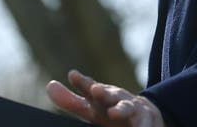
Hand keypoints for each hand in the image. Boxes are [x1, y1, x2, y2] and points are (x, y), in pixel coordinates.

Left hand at [47, 70, 165, 126]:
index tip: (73, 75)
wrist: (146, 114)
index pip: (90, 88)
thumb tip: (49, 85)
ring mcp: (132, 109)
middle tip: (95, 90)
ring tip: (113, 114)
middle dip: (103, 93)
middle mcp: (117, 99)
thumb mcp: (91, 108)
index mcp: (101, 97)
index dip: (82, 82)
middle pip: (109, 95)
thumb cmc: (110, 111)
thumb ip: (71, 101)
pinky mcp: (146, 121)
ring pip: (126, 108)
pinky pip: (143, 125)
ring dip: (120, 110)